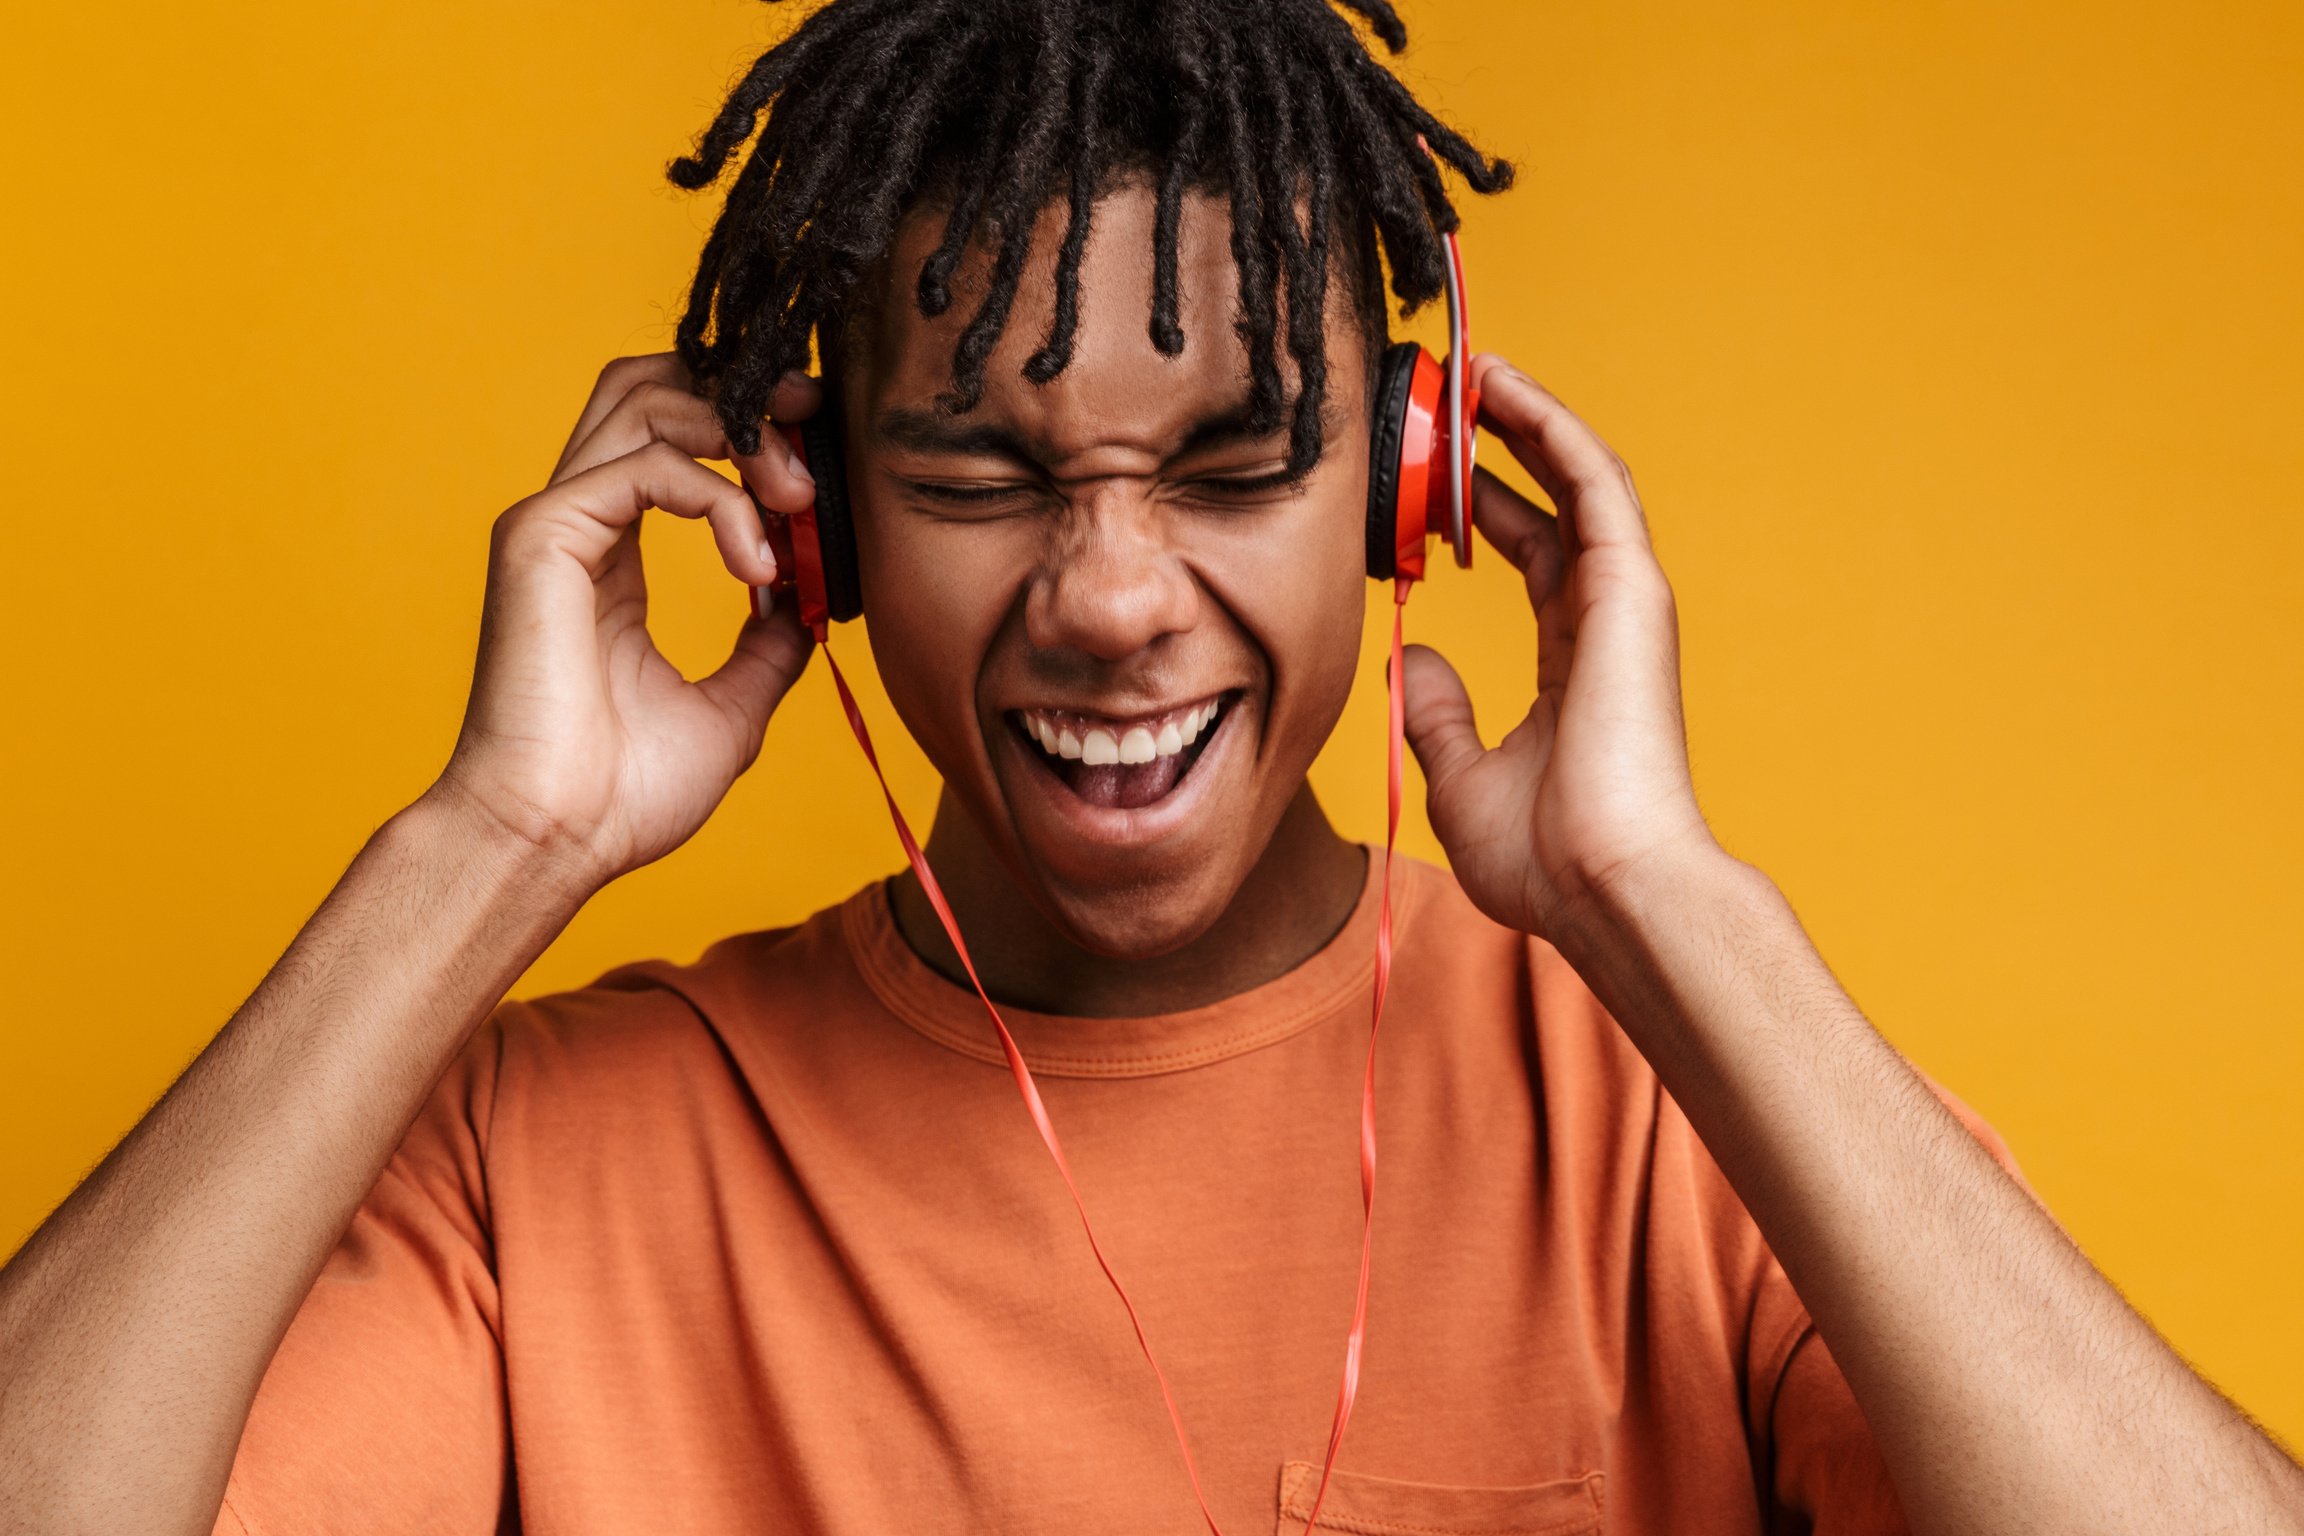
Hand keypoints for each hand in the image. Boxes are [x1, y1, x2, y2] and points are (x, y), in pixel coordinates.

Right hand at [423, 353, 822, 890]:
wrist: (556, 843)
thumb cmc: (622, 796)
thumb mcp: (730, 710)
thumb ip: (767, 649)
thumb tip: (807, 607)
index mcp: (610, 556)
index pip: (672, 437)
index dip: (749, 425)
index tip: (821, 455)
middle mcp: (578, 524)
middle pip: (651, 387)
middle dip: (745, 393)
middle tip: (816, 422)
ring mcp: (554, 523)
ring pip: (646, 402)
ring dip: (742, 435)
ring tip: (798, 498)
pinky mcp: (543, 537)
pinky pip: (646, 467)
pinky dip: (719, 499)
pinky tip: (757, 564)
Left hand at [1402, 356, 1720, 941]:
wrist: (1603, 887)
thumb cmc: (1546, 859)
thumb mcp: (1462, 779)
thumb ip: (1441, 716)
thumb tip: (1418, 661)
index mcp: (1571, 663)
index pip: (1529, 555)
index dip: (1481, 506)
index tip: (1429, 472)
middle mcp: (1602, 624)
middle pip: (1550, 506)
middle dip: (1499, 447)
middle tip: (1446, 397)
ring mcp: (1622, 603)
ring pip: (1577, 479)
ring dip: (1527, 420)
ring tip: (1474, 369)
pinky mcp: (1630, 590)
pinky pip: (1592, 483)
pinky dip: (1551, 429)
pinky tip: (1507, 388)